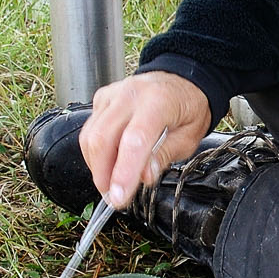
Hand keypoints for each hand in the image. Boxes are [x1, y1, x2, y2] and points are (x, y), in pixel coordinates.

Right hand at [79, 71, 212, 207]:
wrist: (181, 80)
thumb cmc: (187, 108)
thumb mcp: (189, 137)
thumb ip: (164, 155)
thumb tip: (144, 176)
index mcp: (159, 102)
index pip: (134, 140)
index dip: (123, 172)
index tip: (119, 197)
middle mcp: (131, 95)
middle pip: (103, 138)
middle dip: (103, 174)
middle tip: (113, 196)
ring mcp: (113, 95)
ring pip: (90, 135)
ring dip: (96, 165)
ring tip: (111, 181)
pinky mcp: (102, 99)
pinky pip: (90, 129)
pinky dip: (95, 151)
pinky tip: (109, 160)